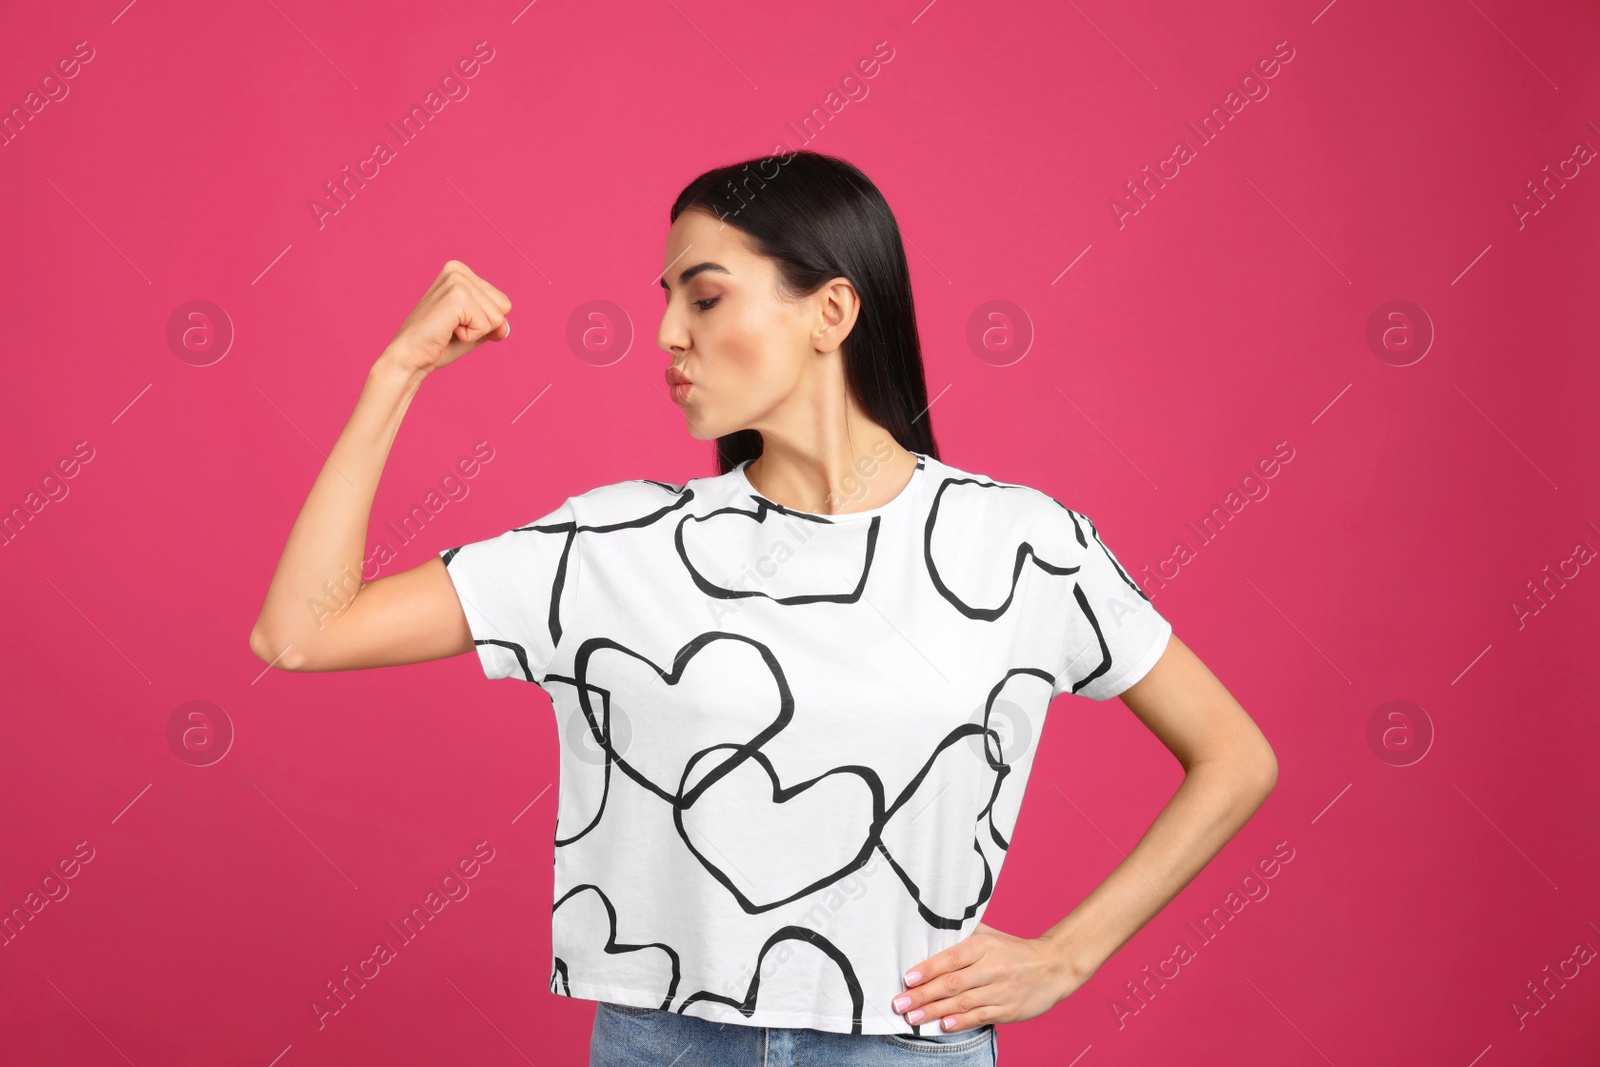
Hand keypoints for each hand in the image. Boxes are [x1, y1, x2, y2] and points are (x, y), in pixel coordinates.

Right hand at [382, 260, 512, 375]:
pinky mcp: (456, 297)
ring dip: (476, 332)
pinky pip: (485, 325)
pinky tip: (448, 331)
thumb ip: (495, 324)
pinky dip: (470, 336)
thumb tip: (506, 326)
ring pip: (497, 317)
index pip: (503, 301)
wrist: (410, 358)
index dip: (486, 322)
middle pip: (504, 306)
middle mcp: (458, 270)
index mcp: (461, 271)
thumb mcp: (475, 330)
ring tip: (449, 329)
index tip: (458, 324)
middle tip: (453, 328)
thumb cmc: (438, 344)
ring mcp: (456, 281)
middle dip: (484, 326)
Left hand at [890, 922, 1083, 1032]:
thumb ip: (962, 935)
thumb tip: (928, 933)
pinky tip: (944, 1025)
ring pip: (963, 1003)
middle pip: (952, 983)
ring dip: (935, 1012)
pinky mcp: (1009, 1010)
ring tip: (913, 1018)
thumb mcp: (990, 935)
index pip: (951, 958)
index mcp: (984, 946)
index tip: (907, 979)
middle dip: (923, 995)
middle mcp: (992, 968)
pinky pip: (981, 1017)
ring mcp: (1001, 990)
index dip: (928, 969)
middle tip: (900, 1003)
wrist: (1053, 967)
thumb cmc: (1013, 950)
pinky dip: (961, 1022)